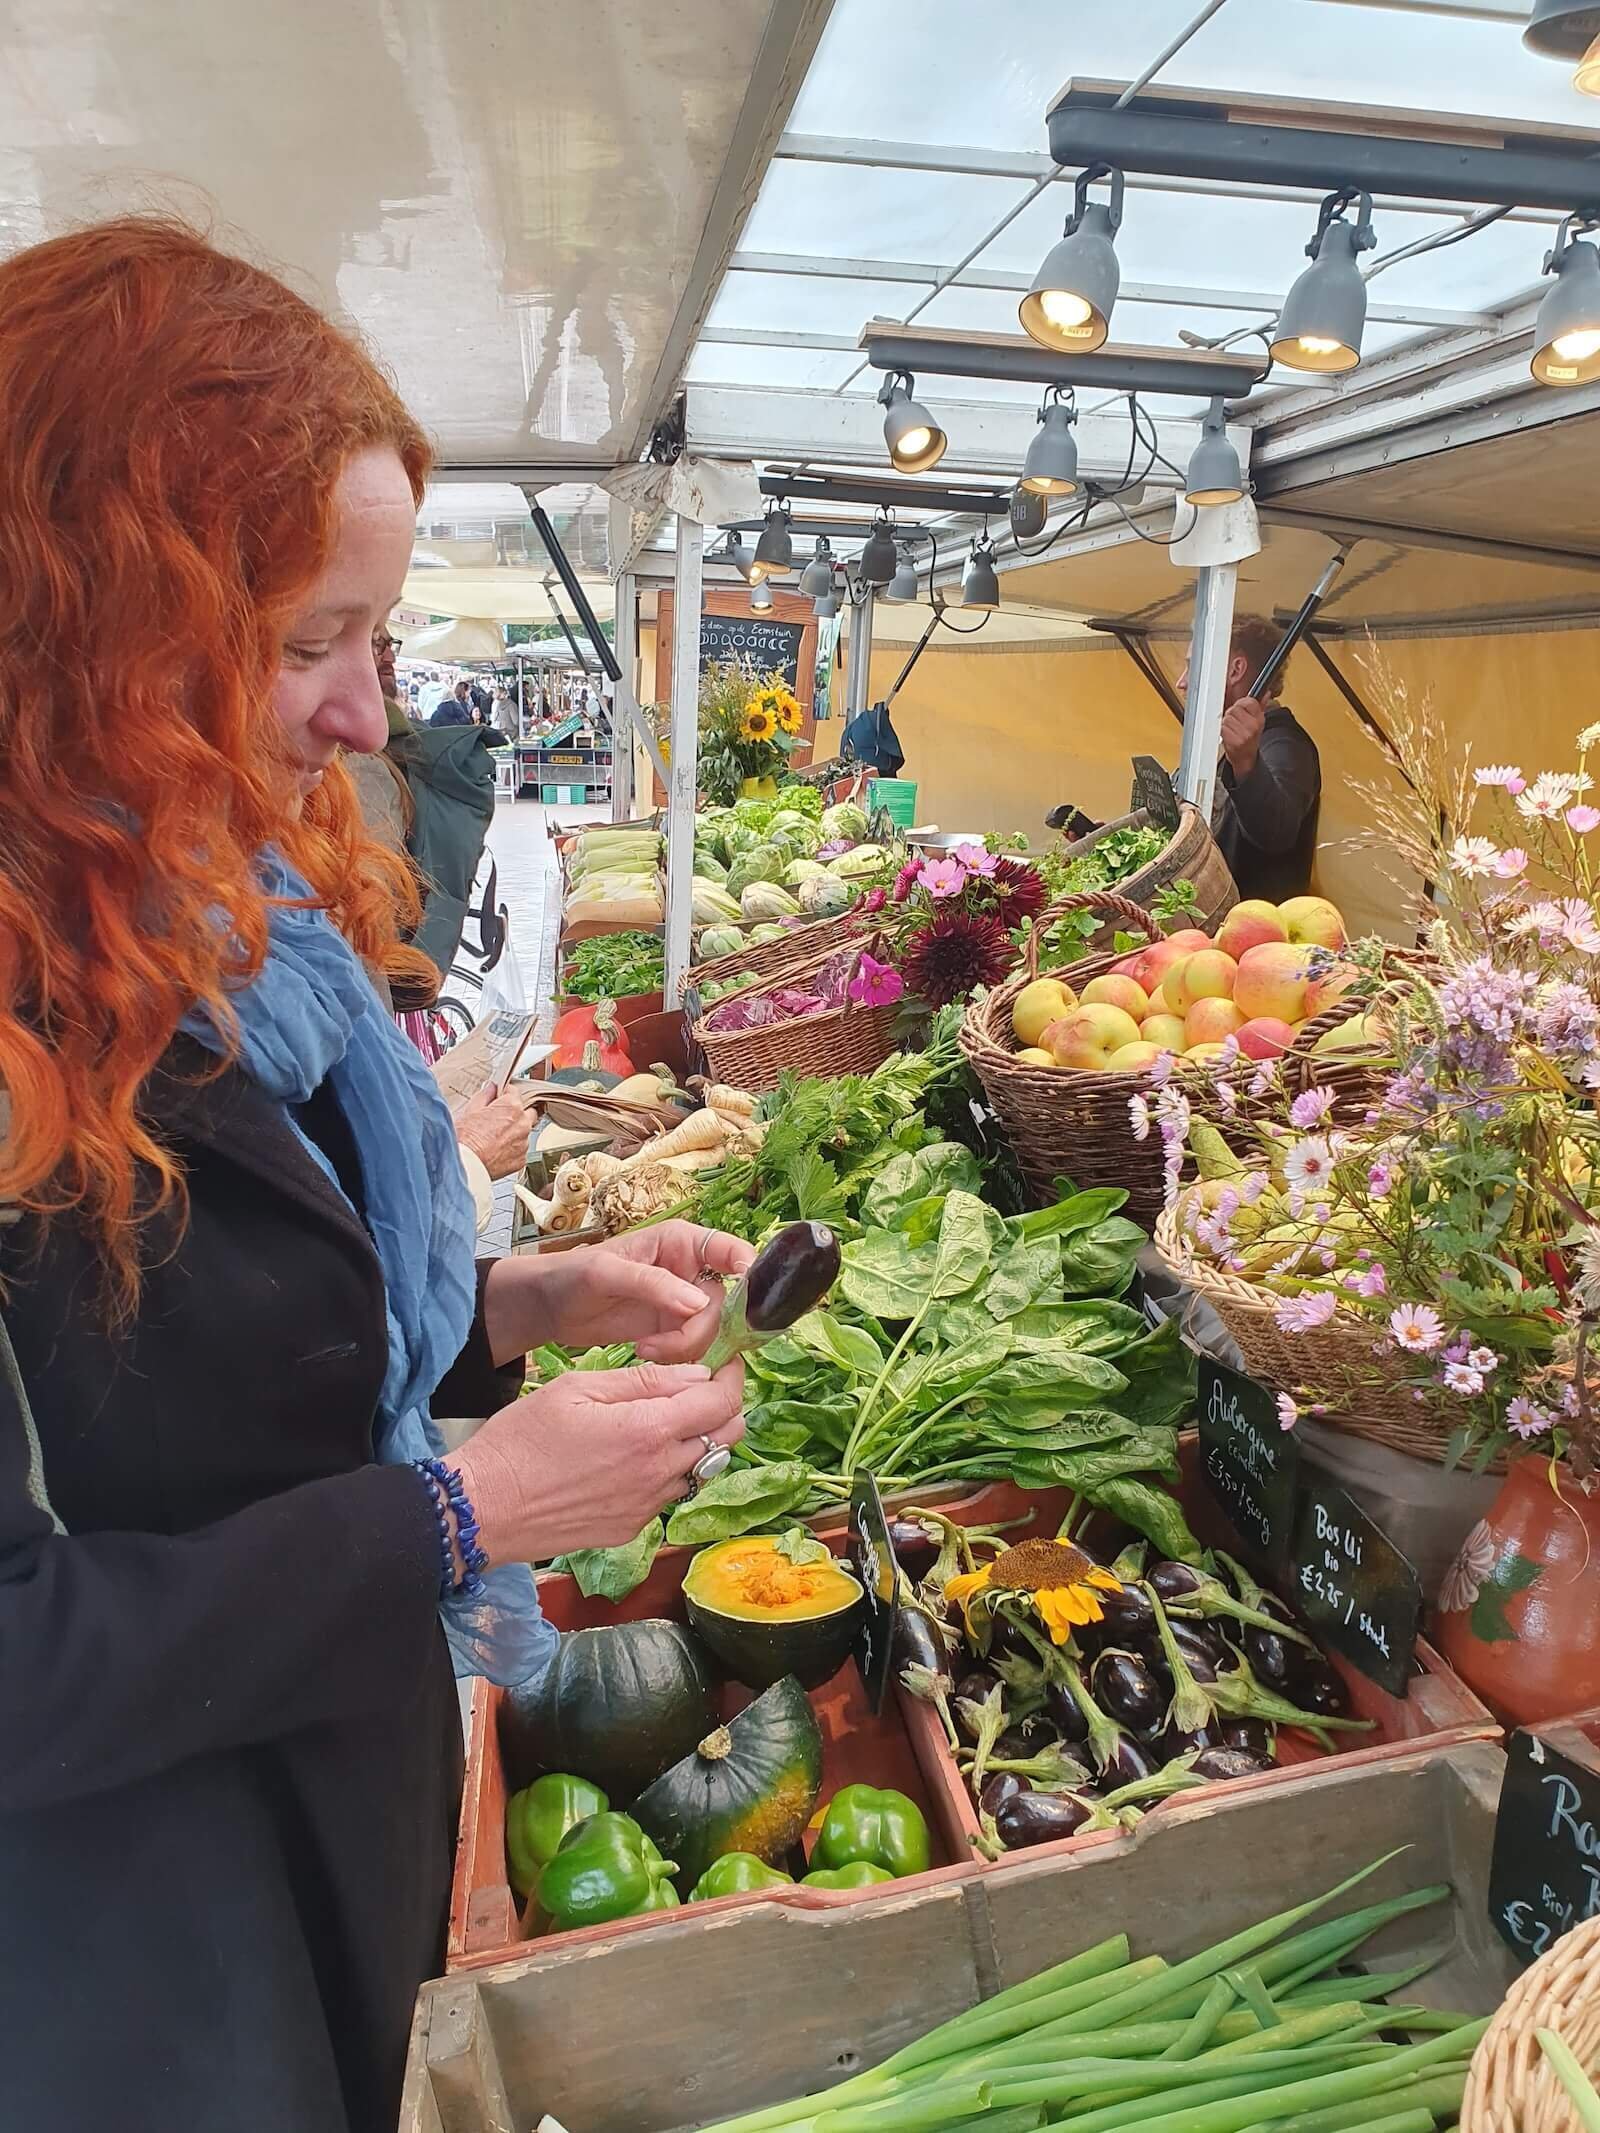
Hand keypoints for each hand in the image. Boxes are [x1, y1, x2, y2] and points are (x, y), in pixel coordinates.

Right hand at [454, 1360, 746, 1559]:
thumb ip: (643, 1381)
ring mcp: (648, 1506)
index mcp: (650, 1430)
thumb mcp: (578, 1389)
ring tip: (661, 1421)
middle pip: (725, 1438)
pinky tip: (632, 1457)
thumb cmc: (522, 1438)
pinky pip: (668, 1493)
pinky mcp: (631, 1528)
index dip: (731, 1377)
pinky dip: (667, 1470)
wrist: (485, 1507)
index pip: (722, 1403)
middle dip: (723, 1408)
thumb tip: (695, 1376)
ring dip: (697, 1441)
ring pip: (701, 1468)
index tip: (723, 1363)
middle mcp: (660, 1473)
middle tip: (698, 1389)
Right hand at [455, 1080, 536, 1180]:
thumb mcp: (471, 1110)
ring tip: (493, 1139)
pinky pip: (520, 1150)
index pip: (514, 1092)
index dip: (503, 1096)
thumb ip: (485, 1095)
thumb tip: (491, 1088)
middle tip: (498, 1119)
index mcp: (512, 1107)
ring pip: (523, 1133)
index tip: (498, 1100)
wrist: (464, 1165)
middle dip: (514, 1113)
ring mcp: (524, 1143)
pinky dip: (511, 1149)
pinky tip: (496, 1151)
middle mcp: (522, 1124)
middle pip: (526, 1112)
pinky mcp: (521, 1160)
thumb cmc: (465, 1139)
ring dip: (513, 1133)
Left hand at [535, 1222, 756, 1361]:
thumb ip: (653, 1284)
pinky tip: (645, 1351)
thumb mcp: (607, 1273)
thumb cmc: (573, 1274)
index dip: (748, 1271)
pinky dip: (677, 1355)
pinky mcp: (672, 1329)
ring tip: (645, 1348)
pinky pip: (694, 1346)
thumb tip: (698, 1305)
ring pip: (712, 1329)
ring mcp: (683, 1302)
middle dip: (701, 1328)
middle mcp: (690, 1270)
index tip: (750, 1300)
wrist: (550, 1306)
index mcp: (681, 1242)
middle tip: (664, 1343)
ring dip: (686, 1346)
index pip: (730, 1250)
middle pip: (724, 1302)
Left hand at [1220, 695, 1265, 779]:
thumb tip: (1265, 693)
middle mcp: (1253, 726)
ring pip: (1226, 718)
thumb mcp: (1258, 722)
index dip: (1241, 704)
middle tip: (1234, 722)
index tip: (1240, 709)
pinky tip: (1228, 735)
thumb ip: (1261, 706)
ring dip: (1226, 724)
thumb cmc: (1250, 740)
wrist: (1246, 759)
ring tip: (1232, 730)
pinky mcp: (1234, 741)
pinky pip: (1222, 728)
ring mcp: (1244, 734)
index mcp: (1259, 719)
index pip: (1248, 701)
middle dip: (1231, 714)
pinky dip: (1222, 731)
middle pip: (1234, 709)